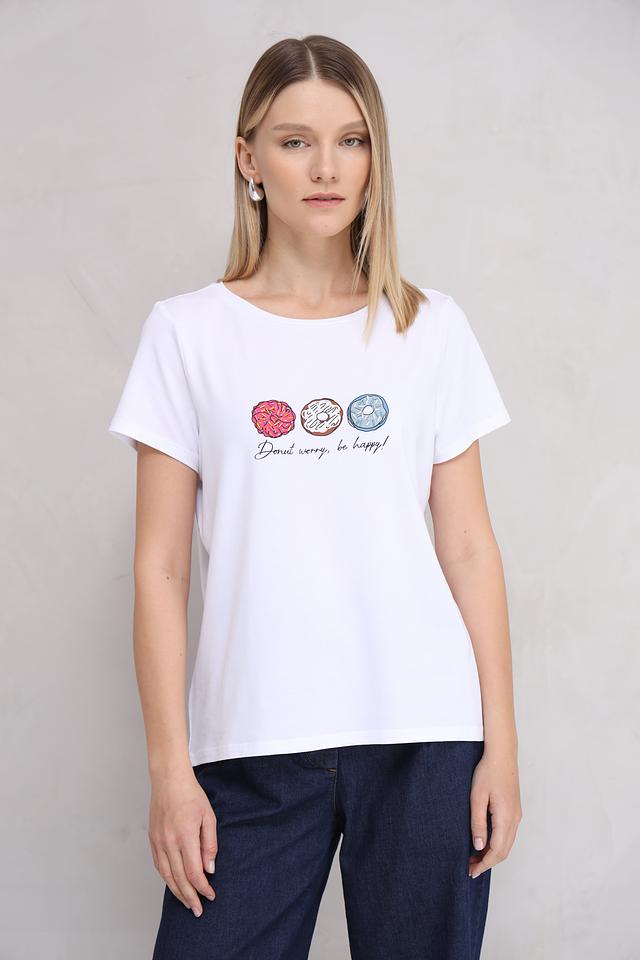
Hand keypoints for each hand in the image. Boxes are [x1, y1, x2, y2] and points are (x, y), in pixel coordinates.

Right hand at [148, 767, 217, 916]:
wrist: (168, 780)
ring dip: (177, 892)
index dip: (202, 888)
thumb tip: (209, 869)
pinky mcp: (152, 840)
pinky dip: (166, 878)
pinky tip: (174, 885)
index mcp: (185, 837)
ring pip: (167, 875)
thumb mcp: (208, 817)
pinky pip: (159, 865)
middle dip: (190, 897)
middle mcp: (169, 842)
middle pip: (179, 879)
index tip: (211, 896)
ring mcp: (158, 842)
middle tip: (199, 910)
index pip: (194, 872)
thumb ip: (209, 844)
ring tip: (187, 903)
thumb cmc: (191, 795)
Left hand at [468, 746, 522, 878]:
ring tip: (475, 858)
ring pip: (507, 844)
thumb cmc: (487, 772)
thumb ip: (478, 823)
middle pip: (504, 851)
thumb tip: (479, 846)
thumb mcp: (477, 797)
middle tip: (470, 868)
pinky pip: (508, 834)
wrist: (502, 755)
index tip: (471, 871)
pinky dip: (498, 844)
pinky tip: (485, 843)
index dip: (484, 864)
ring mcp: (517, 815)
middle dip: (488, 862)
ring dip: (493, 854)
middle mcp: (515, 819)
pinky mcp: (515, 810)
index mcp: (506, 817)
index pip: (497, 851)